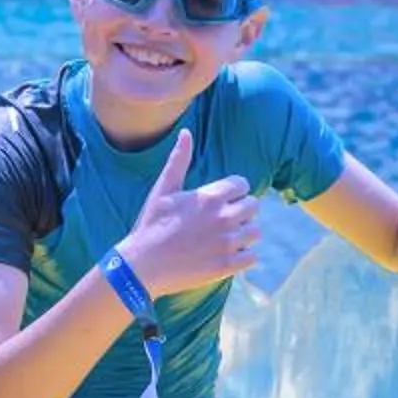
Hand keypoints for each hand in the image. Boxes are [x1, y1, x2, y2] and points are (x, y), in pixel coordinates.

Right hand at [117, 128, 257, 298]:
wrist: (143, 265)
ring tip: (227, 237)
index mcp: (211, 196)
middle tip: (224, 218)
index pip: (242, 185)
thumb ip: (179, 160)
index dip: (233, 191)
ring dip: (244, 233)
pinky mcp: (227, 266)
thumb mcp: (163, 189)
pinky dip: (244, 256)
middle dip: (242, 210)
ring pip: (255, 232)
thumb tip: (186, 132)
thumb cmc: (151, 224)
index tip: (222, 199)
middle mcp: (224, 218)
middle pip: (254, 206)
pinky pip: (252, 257)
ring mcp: (227, 243)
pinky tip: (228, 254)